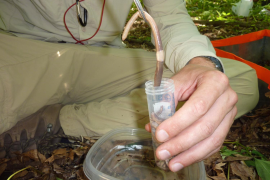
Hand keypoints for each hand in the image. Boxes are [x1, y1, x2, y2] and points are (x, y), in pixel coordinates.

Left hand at [145, 57, 237, 171]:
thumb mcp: (175, 81)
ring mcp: (230, 113)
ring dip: (190, 155)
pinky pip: (215, 144)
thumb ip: (164, 101)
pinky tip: (184, 159)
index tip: (160, 135)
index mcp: (215, 82)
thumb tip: (152, 126)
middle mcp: (227, 97)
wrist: (206, 74)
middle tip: (162, 152)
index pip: (198, 106)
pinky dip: (198, 154)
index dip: (178, 123)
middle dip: (181, 143)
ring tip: (172, 163)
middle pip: (205, 127)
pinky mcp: (228, 124)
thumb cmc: (190, 77)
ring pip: (212, 140)